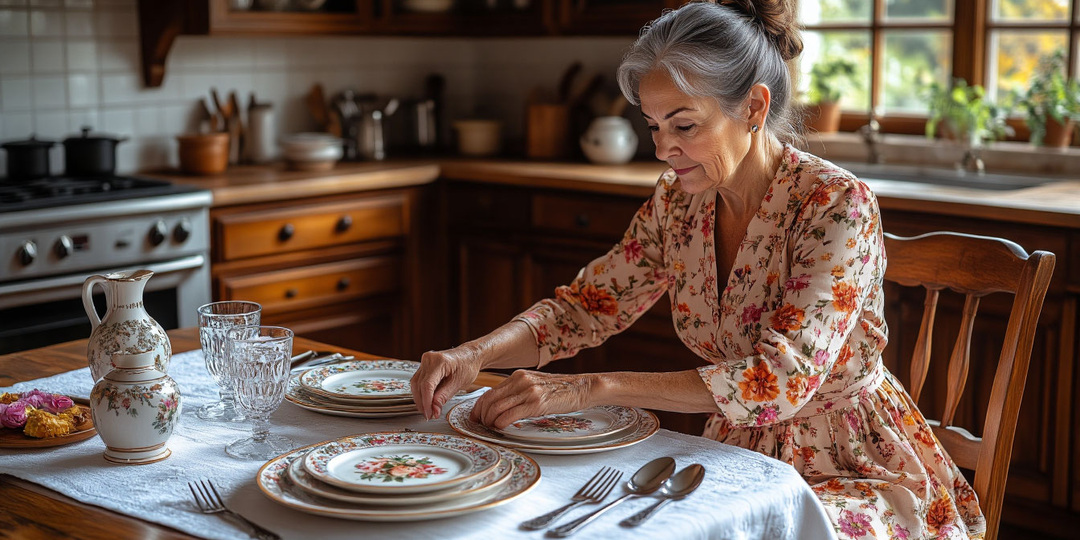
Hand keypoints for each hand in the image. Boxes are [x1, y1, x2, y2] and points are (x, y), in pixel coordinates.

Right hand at [410, 344, 482, 419]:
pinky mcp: (424, 366)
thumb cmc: (467, 366)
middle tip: (429, 415)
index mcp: (439, 361)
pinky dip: (421, 392)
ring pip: (416, 384)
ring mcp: (425, 361)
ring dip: (420, 399)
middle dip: (422, 403)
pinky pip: (418, 381)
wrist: (470, 356)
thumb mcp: (458, 383)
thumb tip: (434, 410)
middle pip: (419, 385)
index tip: (429, 414)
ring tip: (428, 411)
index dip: (426, 402)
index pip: (427, 385)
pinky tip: (427, 401)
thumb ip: (444, 396)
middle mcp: (429, 359)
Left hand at [470, 370, 593, 429]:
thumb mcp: (535, 385)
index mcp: (518, 376)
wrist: (582, 387)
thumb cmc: (561, 390)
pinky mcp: (536, 403)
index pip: (489, 392)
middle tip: (480, 426)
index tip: (475, 417)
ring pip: (496, 408)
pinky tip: (502, 428)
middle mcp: (520, 381)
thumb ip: (519, 392)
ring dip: (489, 422)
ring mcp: (528, 391)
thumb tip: (502, 406)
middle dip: (480, 416)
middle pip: (489, 400)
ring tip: (491, 429)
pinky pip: (509, 415)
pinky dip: (500, 424)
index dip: (478, 407)